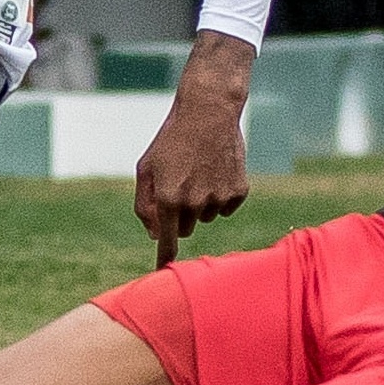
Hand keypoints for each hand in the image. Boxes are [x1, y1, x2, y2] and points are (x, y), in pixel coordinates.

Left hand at [133, 30, 255, 264]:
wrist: (208, 111)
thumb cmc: (171, 139)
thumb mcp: (147, 168)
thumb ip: (145, 205)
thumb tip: (154, 235)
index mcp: (168, 199)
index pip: (167, 240)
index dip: (164, 258)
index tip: (163, 273)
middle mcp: (194, 203)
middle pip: (185, 228)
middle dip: (180, 214)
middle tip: (181, 183)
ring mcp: (219, 198)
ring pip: (206, 217)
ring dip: (201, 201)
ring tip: (199, 170)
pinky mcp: (239, 191)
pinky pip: (226, 207)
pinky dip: (221, 194)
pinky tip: (216, 170)